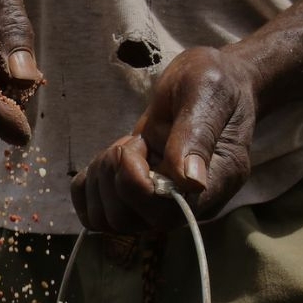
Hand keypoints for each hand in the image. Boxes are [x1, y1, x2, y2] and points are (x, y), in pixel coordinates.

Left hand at [71, 47, 256, 233]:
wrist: (209, 83)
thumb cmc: (214, 81)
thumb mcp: (206, 91)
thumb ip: (196, 134)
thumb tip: (191, 182)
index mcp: (215, 183)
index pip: (166, 214)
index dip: (137, 186)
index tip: (138, 144)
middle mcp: (187, 204)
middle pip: (127, 221)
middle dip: (116, 175)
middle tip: (134, 141)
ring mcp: (159, 204)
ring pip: (106, 219)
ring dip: (101, 178)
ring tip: (125, 148)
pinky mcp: (136, 198)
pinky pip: (92, 211)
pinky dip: (88, 184)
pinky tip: (110, 158)